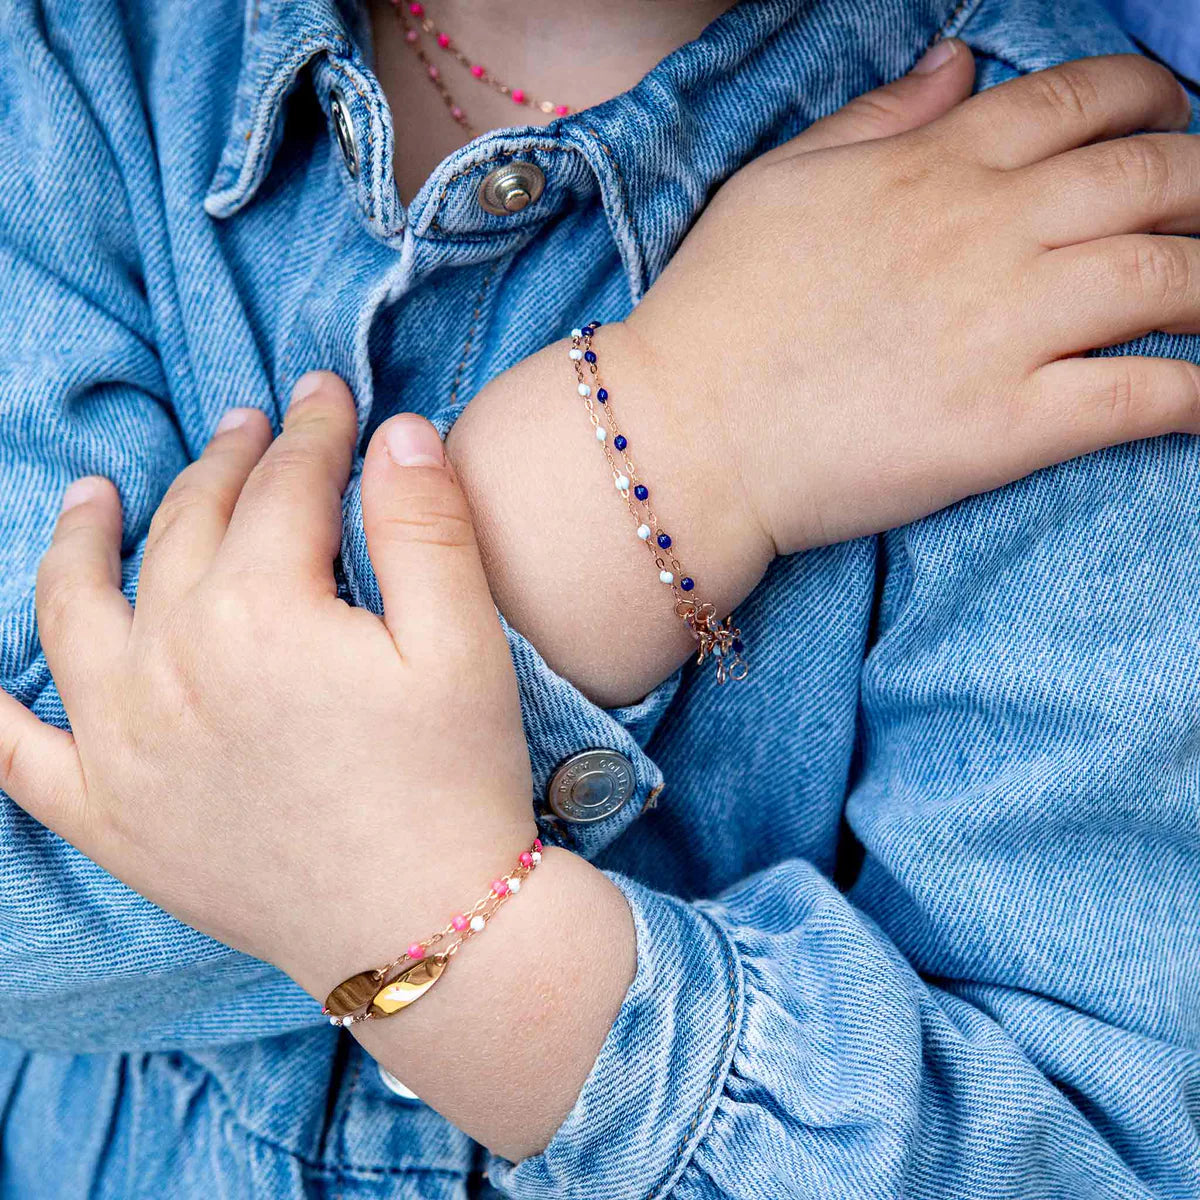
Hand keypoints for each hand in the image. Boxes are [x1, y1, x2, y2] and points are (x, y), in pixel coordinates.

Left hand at [0, 375, 534, 994]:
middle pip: (190, 529)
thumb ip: (424, 523)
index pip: (284, 486)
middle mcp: (170, 662)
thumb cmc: (454, 781)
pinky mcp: (108, 815)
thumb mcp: (465, 642)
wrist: (426, 932)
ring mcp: (122, 741)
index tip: (327, 392)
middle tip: (252, 425)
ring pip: (76, 608)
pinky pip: (16, 750)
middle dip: (226, 463)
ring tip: (93, 495)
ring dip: (82, 539)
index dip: (312, 429)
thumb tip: (394, 429)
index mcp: (262, 611)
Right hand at [627, 50, 1199, 553]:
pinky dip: (1198, 396)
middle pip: (1153, 175)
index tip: (1173, 120)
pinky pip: (1141, 397)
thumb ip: (877, 118)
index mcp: (935, 166)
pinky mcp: (1007, 426)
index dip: (1152, 99)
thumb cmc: (714, 310)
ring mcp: (1005, 328)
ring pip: (1169, 277)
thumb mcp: (778, 183)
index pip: (1082, 101)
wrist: (684, 434)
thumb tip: (957, 64)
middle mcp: (988, 231)